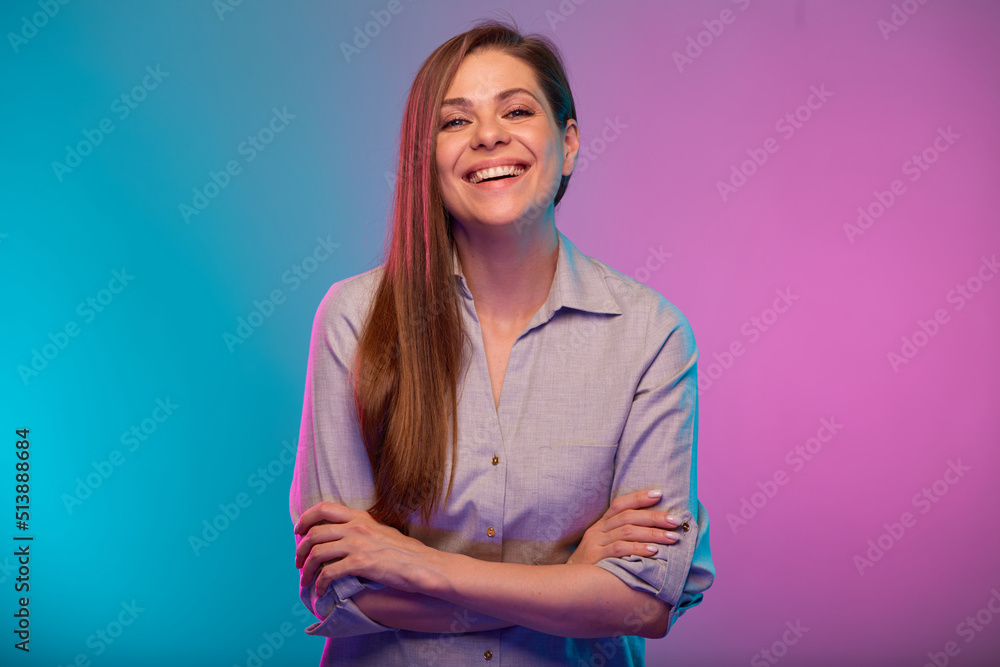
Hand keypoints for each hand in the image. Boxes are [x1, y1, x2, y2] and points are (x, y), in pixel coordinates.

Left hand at [294, 501, 438, 596]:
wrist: (423, 564)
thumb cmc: (405, 552)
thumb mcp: (381, 531)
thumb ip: (362, 530)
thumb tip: (344, 537)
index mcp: (360, 517)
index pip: (324, 508)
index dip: (305, 518)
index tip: (298, 531)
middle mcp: (356, 527)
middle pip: (314, 532)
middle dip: (301, 549)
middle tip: (298, 562)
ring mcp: (358, 544)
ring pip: (317, 552)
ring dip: (306, 569)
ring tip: (305, 580)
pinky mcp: (361, 563)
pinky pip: (329, 573)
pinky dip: (319, 583)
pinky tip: (320, 591)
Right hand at [567, 490, 683, 564]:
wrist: (567, 586)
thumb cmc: (593, 568)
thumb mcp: (603, 548)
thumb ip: (622, 539)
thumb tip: (653, 533)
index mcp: (600, 525)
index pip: (620, 504)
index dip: (639, 497)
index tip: (660, 494)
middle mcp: (597, 531)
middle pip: (628, 516)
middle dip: (654, 517)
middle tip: (675, 521)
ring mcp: (595, 544)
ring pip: (627, 531)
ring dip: (652, 533)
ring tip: (672, 537)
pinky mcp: (595, 558)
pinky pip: (620, 549)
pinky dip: (638, 548)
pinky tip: (654, 550)